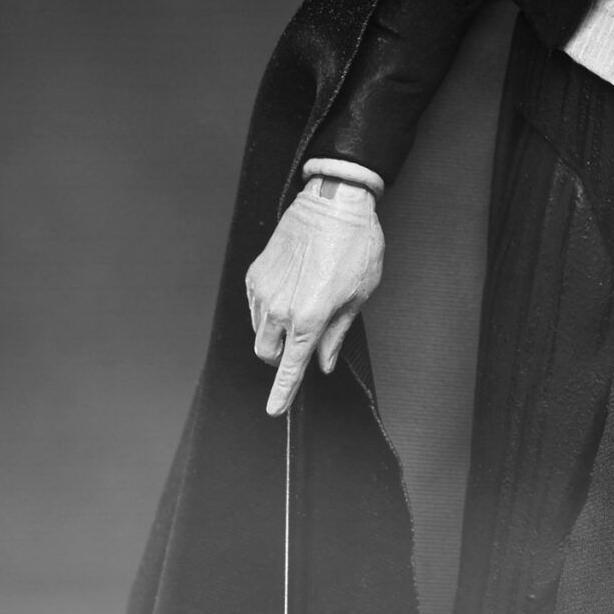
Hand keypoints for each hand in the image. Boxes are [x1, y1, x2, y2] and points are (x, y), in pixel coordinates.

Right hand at [245, 179, 384, 415]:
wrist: (334, 203)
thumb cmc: (355, 246)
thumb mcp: (359, 295)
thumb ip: (337, 333)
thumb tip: (324, 361)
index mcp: (309, 317)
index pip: (290, 368)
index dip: (282, 393)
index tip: (275, 409)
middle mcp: (280, 308)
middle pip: (267, 354)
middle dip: (282, 358)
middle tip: (303, 345)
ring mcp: (263, 290)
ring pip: (259, 331)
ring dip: (275, 333)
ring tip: (302, 308)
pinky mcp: (255, 274)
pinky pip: (255, 306)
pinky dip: (268, 311)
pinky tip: (290, 292)